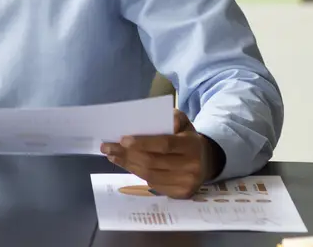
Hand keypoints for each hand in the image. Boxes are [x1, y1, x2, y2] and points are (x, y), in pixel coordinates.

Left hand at [100, 110, 223, 198]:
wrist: (205, 161)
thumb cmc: (187, 138)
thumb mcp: (184, 122)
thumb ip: (173, 117)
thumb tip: (160, 121)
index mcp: (191, 145)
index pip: (164, 144)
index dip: (142, 143)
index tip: (122, 140)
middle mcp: (191, 166)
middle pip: (153, 162)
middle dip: (126, 154)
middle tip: (107, 147)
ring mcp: (187, 183)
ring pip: (150, 175)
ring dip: (127, 165)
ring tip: (112, 156)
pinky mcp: (182, 194)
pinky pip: (154, 185)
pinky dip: (137, 174)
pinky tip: (126, 165)